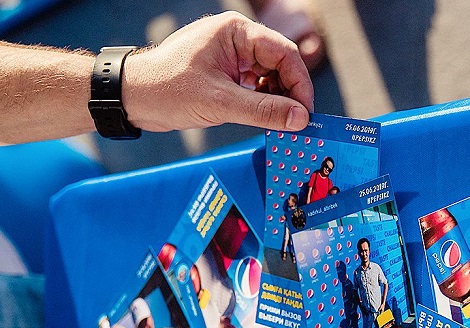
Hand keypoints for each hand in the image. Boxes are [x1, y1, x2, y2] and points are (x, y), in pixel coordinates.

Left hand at [123, 12, 313, 132]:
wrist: (134, 96)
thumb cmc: (168, 89)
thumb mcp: (220, 103)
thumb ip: (264, 111)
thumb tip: (300, 119)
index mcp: (236, 32)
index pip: (284, 53)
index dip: (300, 84)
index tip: (306, 114)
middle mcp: (237, 39)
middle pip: (281, 65)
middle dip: (290, 94)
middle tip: (295, 123)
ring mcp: (232, 56)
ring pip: (271, 77)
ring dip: (277, 101)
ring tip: (278, 123)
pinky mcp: (227, 73)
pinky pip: (256, 86)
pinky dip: (264, 104)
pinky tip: (264, 119)